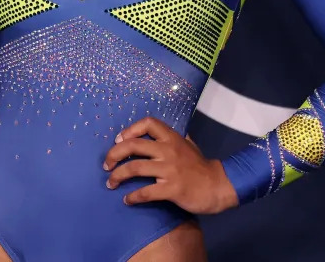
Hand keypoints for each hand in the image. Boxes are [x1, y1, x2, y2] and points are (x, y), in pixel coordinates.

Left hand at [102, 117, 239, 214]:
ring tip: (111, 183)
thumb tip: (157, 133)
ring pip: (134, 168)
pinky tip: (127, 201)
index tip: (119, 140)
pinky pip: (145, 192)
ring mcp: (170, 169)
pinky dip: (132, 197)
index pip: (148, 123)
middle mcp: (169, 150)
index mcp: (172, 138)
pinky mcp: (172, 188)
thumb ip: (174, 138)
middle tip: (106, 165)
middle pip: (133, 145)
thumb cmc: (201, 167)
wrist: (218, 186)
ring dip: (117, 176)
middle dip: (113, 155)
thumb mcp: (189, 145)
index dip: (130, 129)